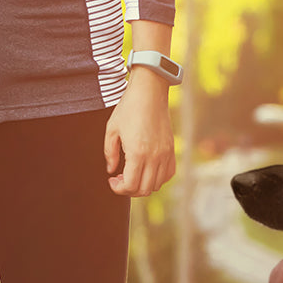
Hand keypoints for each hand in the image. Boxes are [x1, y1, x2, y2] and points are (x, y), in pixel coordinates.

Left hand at [104, 68, 175, 195]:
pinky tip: (148, 170)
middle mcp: (154, 157)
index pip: (131, 186)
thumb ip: (110, 153)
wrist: (150, 93)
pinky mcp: (172, 150)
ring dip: (143, 185)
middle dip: (129, 189)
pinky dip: (158, 178)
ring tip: (133, 174)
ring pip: (157, 185)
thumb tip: (111, 170)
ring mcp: (166, 154)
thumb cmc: (128, 108)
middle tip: (120, 179)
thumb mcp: (112, 130)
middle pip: (144, 190)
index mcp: (137, 153)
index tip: (112, 180)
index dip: (119, 189)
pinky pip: (168, 174)